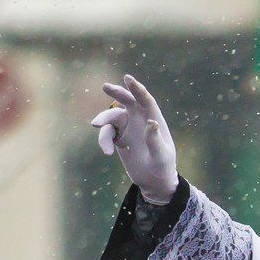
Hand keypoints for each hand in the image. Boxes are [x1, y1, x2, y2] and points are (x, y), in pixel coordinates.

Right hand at [90, 75, 178, 204]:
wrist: (154, 180)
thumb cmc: (163, 167)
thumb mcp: (161, 156)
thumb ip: (155, 140)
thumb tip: (151, 123)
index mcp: (154, 119)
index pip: (145, 100)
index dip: (137, 88)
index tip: (128, 78)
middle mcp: (140, 120)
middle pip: (127, 100)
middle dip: (117, 92)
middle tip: (106, 87)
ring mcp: (128, 128)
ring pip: (111, 117)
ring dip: (103, 120)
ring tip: (95, 125)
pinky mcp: (118, 138)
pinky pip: (106, 133)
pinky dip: (103, 140)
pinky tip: (107, 152)